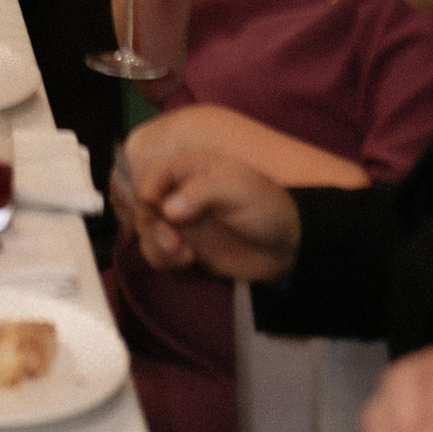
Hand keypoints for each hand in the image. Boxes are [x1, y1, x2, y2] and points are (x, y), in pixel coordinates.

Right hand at [120, 137, 300, 281]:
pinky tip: (187, 262)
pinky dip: (164, 260)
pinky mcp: (187, 248)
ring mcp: (182, 222)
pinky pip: (160, 253)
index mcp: (190, 169)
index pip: (154, 172)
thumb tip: (167, 208)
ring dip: (155, 244)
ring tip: (182, 255)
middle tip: (172, 241)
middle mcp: (180, 194)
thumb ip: (201, 193)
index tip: (152, 207)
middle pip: (144, 205)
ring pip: (147, 231)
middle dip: (150, 224)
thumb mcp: (237, 189)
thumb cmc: (265, 206)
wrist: (289, 246)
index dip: (146, 188)